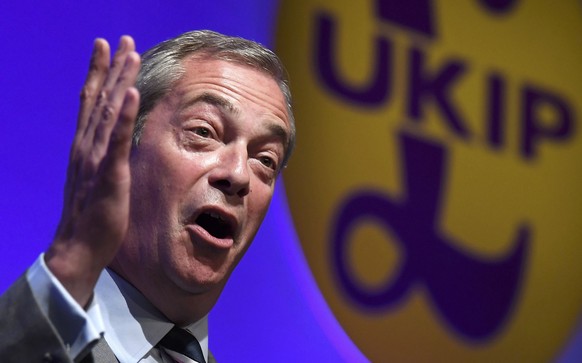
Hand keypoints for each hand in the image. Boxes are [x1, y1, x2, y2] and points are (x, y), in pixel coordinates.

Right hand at [45, 36, 140, 306]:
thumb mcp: (98, 178)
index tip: (106, 48)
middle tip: (122, 40)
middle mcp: (86, 146)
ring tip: (130, 55)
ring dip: (120, 82)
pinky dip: (124, 115)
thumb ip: (105, 156)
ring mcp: (96, 159)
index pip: (91, 102)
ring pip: (109, 112)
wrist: (79, 246)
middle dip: (111, 68)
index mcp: (85, 147)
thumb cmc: (91, 215)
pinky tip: (131, 93)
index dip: (99, 74)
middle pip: (100, 99)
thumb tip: (115, 141)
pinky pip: (117, 140)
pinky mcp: (110, 174)